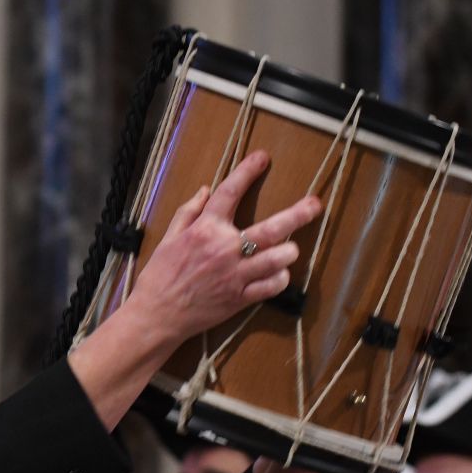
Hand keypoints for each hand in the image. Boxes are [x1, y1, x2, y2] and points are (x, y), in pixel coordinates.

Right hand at [125, 150, 321, 348]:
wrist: (157, 314)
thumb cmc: (159, 275)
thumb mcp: (168, 238)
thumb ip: (188, 212)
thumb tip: (205, 190)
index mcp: (205, 229)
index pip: (231, 192)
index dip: (248, 171)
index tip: (262, 158)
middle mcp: (224, 248)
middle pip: (271, 227)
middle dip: (298, 214)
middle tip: (314, 205)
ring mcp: (235, 274)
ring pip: (278, 257)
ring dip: (290, 250)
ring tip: (291, 247)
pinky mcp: (240, 297)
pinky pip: (272, 286)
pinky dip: (280, 278)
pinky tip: (278, 273)